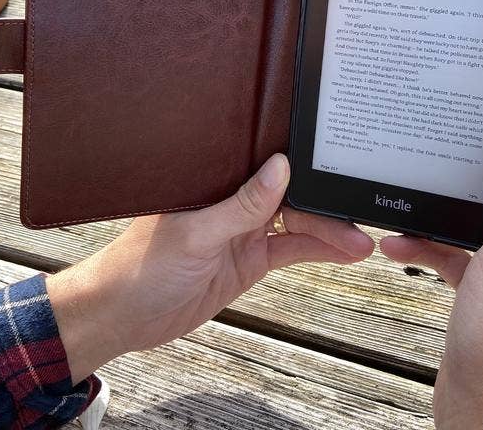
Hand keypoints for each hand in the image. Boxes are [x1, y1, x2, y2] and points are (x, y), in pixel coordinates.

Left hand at [47, 154, 373, 382]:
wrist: (121, 316)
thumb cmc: (142, 266)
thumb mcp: (196, 235)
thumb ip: (242, 205)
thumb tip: (281, 167)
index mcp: (217, 180)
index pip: (267, 165)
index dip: (303, 165)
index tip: (338, 167)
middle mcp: (234, 201)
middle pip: (290, 196)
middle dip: (325, 206)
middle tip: (359, 216)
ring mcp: (244, 231)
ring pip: (296, 224)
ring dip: (328, 233)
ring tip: (360, 242)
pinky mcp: (249, 260)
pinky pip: (289, 251)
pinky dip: (316, 252)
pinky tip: (341, 252)